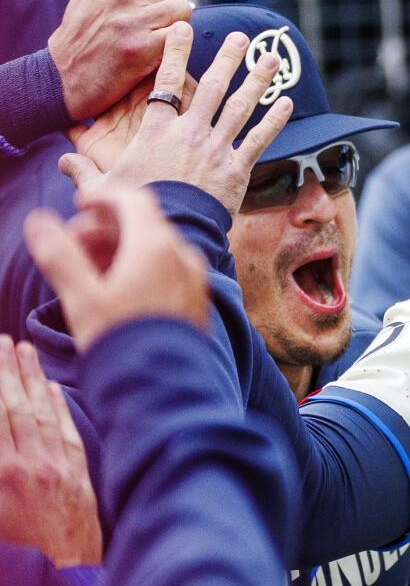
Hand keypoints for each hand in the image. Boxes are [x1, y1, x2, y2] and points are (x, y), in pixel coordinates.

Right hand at [0, 337, 100, 566]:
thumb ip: (0, 469)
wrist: (59, 585)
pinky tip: (52, 388)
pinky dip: (59, 407)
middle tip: (2, 340)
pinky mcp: (79, 481)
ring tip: (23, 350)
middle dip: (6, 370)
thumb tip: (3, 439)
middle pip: (13, 406)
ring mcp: (57, 471)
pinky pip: (68, 434)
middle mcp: (28, 466)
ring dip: (31, 380)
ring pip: (42, 414)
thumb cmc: (13, 553)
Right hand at [23, 185, 211, 351]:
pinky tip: (115, 290)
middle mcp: (184, 257)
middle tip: (72, 245)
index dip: (102, 196)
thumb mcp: (81, 297)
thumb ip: (59, 254)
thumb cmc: (121, 341)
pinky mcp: (196, 302)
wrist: (164, 389)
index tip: (78, 205)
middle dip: (103, 227)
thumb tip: (38, 220)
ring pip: (155, 248)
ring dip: (119, 248)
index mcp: (157, 246)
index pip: (133, 199)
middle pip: (142, 223)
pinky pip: (168, 271)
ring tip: (88, 271)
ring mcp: (194, 280)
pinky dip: (140, 267)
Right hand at [50, 0, 193, 122]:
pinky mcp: (142, 48)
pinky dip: (175, 46)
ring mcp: (131, 21)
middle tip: (146, 30)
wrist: (63, 76)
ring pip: (183, 12)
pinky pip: (181, 36)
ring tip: (152, 39)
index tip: (144, 11)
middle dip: (168, 12)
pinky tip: (156, 53)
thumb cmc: (86, 31)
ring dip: (174, 28)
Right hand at [60, 21, 294, 213]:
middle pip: (211, 87)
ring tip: (271, 59)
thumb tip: (62, 161)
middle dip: (227, 59)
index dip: (173, 53)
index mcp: (157, 131)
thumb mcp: (104, 188)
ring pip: (240, 107)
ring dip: (257, 80)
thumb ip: (83, 170)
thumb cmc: (137, 209)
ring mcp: (216, 149)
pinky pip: (259, 140)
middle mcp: (189, 133)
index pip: (165, 83)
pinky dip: (274, 120)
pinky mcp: (236, 170)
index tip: (182, 28)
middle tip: (239, 36)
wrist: (172, 232)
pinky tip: (287, 102)